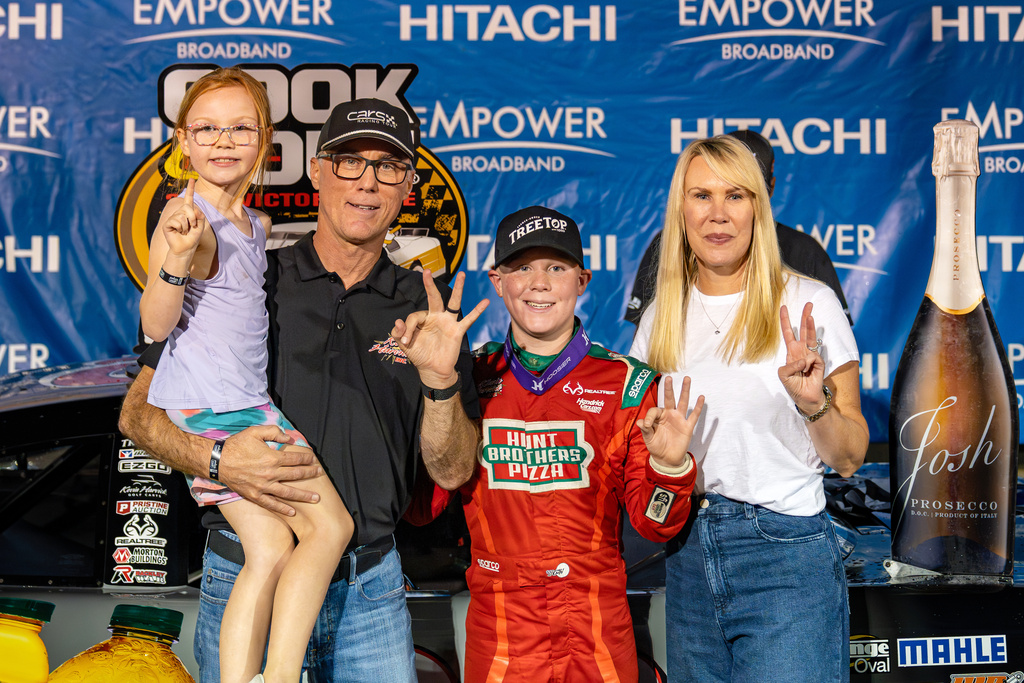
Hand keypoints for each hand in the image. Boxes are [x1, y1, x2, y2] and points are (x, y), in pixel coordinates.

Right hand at [162, 178, 207, 259]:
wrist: (186, 248)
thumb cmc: (193, 237)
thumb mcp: (200, 225)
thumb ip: (199, 215)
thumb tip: (194, 208)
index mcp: (188, 212)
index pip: (189, 198)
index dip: (190, 189)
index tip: (192, 179)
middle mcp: (179, 213)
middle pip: (188, 207)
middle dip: (193, 218)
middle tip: (192, 227)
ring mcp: (172, 217)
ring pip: (182, 215)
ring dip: (187, 225)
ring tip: (185, 231)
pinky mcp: (167, 224)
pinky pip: (176, 221)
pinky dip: (181, 228)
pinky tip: (178, 232)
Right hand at [218, 425, 324, 515]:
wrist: (217, 461)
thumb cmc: (236, 445)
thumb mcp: (255, 432)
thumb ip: (274, 432)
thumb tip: (289, 438)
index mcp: (272, 458)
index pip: (296, 458)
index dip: (307, 458)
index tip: (313, 458)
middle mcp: (270, 474)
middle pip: (296, 475)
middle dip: (310, 474)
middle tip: (320, 474)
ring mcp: (263, 487)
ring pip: (288, 492)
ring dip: (304, 495)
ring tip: (316, 498)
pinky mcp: (255, 496)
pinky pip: (272, 504)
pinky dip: (283, 509)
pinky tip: (293, 512)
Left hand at [391, 270, 488, 388]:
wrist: (432, 370)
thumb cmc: (419, 354)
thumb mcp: (404, 345)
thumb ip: (398, 333)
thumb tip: (398, 321)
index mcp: (423, 319)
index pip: (414, 316)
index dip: (407, 328)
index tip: (405, 342)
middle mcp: (436, 317)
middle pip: (434, 297)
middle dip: (430, 285)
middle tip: (426, 271)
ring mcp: (448, 323)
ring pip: (454, 303)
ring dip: (458, 288)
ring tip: (462, 274)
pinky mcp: (457, 331)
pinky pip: (469, 320)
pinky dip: (477, 311)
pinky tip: (485, 302)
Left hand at [638, 375, 703, 468]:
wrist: (667, 459)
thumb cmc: (656, 446)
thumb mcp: (648, 438)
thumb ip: (645, 429)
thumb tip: (640, 421)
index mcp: (659, 416)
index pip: (654, 410)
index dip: (649, 417)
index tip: (646, 425)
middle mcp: (669, 415)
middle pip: (670, 398)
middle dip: (669, 388)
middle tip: (669, 378)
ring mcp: (679, 419)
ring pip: (683, 402)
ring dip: (685, 391)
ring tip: (687, 378)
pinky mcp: (687, 427)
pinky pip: (694, 415)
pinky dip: (698, 407)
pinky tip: (701, 397)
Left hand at [778, 303, 826, 414]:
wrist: (805, 398)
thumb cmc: (793, 386)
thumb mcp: (783, 375)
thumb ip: (789, 366)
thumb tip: (804, 359)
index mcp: (791, 352)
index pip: (788, 333)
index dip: (786, 321)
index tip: (783, 307)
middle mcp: (801, 351)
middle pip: (804, 330)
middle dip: (805, 316)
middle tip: (809, 304)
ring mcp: (811, 355)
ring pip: (811, 337)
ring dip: (811, 326)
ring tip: (810, 315)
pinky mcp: (819, 362)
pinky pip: (812, 357)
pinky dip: (807, 364)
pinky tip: (807, 371)